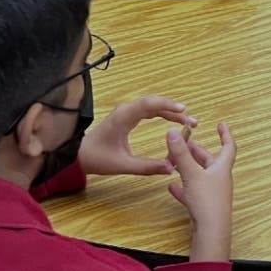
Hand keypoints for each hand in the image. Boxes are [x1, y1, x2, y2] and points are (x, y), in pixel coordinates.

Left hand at [78, 95, 197, 175]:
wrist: (79, 154)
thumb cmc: (97, 158)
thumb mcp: (123, 165)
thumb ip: (147, 167)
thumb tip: (170, 168)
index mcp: (124, 117)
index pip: (149, 104)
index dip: (167, 105)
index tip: (184, 111)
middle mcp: (126, 111)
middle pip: (154, 103)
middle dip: (175, 110)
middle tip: (192, 122)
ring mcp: (126, 113)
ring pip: (152, 106)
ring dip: (170, 112)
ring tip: (188, 122)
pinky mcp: (127, 117)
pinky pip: (148, 111)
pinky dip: (162, 114)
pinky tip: (173, 120)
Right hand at [167, 121, 235, 262]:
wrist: (211, 233)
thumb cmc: (208, 203)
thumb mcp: (191, 174)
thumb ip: (181, 154)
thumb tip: (173, 132)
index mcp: (221, 168)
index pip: (228, 146)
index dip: (225, 134)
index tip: (220, 124)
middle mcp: (219, 179)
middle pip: (209, 160)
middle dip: (197, 151)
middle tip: (185, 142)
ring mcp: (212, 193)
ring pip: (200, 175)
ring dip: (188, 167)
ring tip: (175, 162)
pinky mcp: (204, 206)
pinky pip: (193, 192)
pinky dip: (183, 187)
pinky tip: (172, 186)